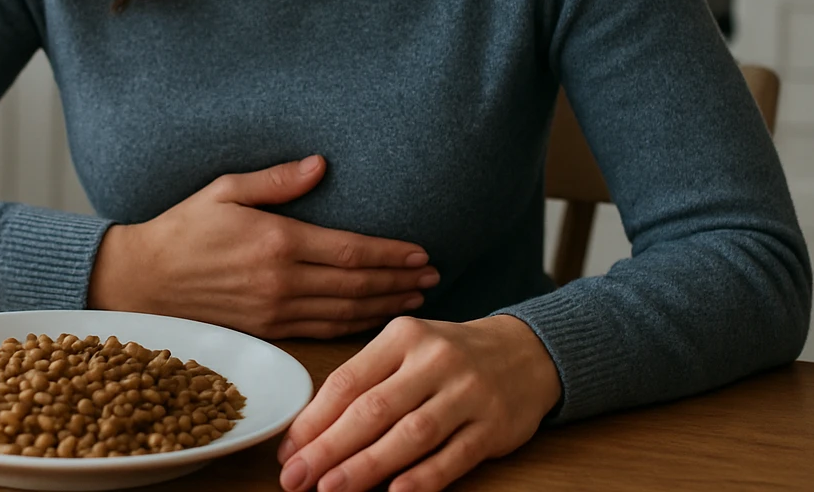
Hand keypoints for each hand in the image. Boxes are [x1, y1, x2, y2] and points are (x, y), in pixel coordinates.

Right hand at [87, 154, 439, 338]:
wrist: (144, 279)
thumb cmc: (184, 227)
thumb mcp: (225, 189)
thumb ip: (275, 179)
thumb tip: (320, 164)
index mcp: (277, 241)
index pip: (350, 252)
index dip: (391, 254)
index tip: (421, 252)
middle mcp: (281, 281)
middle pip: (357, 286)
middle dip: (399, 281)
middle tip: (433, 278)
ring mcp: (275, 311)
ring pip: (345, 313)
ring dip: (384, 306)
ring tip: (414, 299)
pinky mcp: (266, 331)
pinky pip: (322, 330)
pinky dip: (354, 326)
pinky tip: (373, 320)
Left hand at [276, 315, 561, 491]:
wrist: (525, 352)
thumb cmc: (448, 355)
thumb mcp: (405, 350)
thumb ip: (364, 382)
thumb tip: (310, 431)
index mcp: (402, 336)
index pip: (348, 381)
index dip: (314, 420)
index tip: (288, 452)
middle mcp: (434, 360)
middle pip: (373, 409)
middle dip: (329, 448)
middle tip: (297, 478)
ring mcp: (467, 393)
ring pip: (410, 434)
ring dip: (367, 466)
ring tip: (331, 489)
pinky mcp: (493, 426)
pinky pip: (454, 457)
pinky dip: (423, 478)